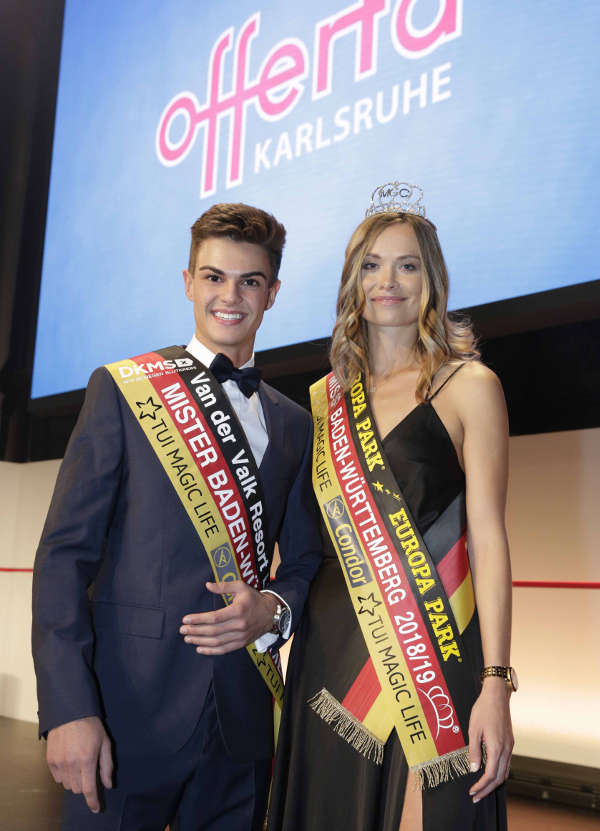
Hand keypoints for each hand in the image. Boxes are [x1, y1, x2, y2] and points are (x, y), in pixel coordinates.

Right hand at [46, 716, 112, 812]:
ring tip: (78, 764)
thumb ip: (107, 766)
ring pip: (67, 785)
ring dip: (74, 780)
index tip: (96, 808)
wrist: (70, 712)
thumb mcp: (105, 742)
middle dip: (85, 785)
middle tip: (88, 770)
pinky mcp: (50, 760)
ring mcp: (59, 762)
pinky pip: (57, 778)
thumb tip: (108, 784)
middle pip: (77, 789)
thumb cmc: (91, 726)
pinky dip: (64, 775)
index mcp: (87, 760)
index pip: (89, 789)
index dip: (93, 802)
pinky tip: (69, 762)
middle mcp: (72, 764)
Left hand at [180, 581, 278, 654]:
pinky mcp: (241, 643)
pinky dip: (211, 651)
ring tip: (188, 638)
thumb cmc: (254, 598)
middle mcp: (239, 625)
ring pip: (217, 642)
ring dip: (200, 641)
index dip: (198, 619)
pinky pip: (224, 650)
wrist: (271, 613)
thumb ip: (223, 586)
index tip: (185, 619)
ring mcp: (240, 636)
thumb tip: (207, 585)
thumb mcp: (241, 587)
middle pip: (213, 631)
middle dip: (195, 631)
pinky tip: (200, 648)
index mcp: (237, 610)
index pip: (214, 617)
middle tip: (182, 630)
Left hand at [468, 678, 513, 802]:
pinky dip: (499, 773)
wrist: (497, 695)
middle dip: (487, 789)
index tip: (472, 792)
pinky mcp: (510, 742)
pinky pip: (506, 763)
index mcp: (496, 747)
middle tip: (476, 796)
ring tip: (482, 788)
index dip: (481, 786)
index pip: (490, 775)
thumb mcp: (474, 729)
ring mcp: (510, 746)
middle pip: (499, 778)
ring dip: (494, 782)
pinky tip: (490, 773)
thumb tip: (474, 769)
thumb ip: (474, 750)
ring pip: (505, 772)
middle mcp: (506, 749)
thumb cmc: (483, 710)